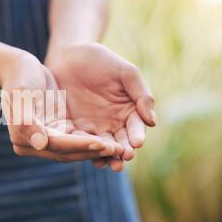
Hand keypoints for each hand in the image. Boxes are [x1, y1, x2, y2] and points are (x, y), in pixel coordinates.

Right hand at [0, 50, 123, 161]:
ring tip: (121, 149)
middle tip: (118, 150)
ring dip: (97, 150)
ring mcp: (47, 140)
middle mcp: (34, 145)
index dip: (79, 145)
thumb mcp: (21, 94)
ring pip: (75, 149)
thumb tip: (41, 144)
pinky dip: (94, 141)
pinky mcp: (58, 131)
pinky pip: (78, 140)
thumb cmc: (20, 77)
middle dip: (93, 151)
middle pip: (68, 152)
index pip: (56, 146)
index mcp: (23, 138)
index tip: (101, 143)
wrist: (21, 68)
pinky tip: (114, 140)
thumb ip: (27, 120)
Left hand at [45, 43, 155, 170]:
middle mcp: (113, 123)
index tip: (137, 142)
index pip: (136, 126)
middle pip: (121, 141)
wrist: (69, 56)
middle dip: (124, 151)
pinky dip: (86, 151)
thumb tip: (152, 121)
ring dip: (107, 157)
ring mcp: (94, 128)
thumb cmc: (100, 61)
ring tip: (111, 165)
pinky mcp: (75, 129)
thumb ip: (140, 94)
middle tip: (125, 157)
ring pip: (103, 147)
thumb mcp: (124, 73)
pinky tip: (90, 157)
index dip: (136, 135)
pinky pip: (81, 143)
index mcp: (129, 110)